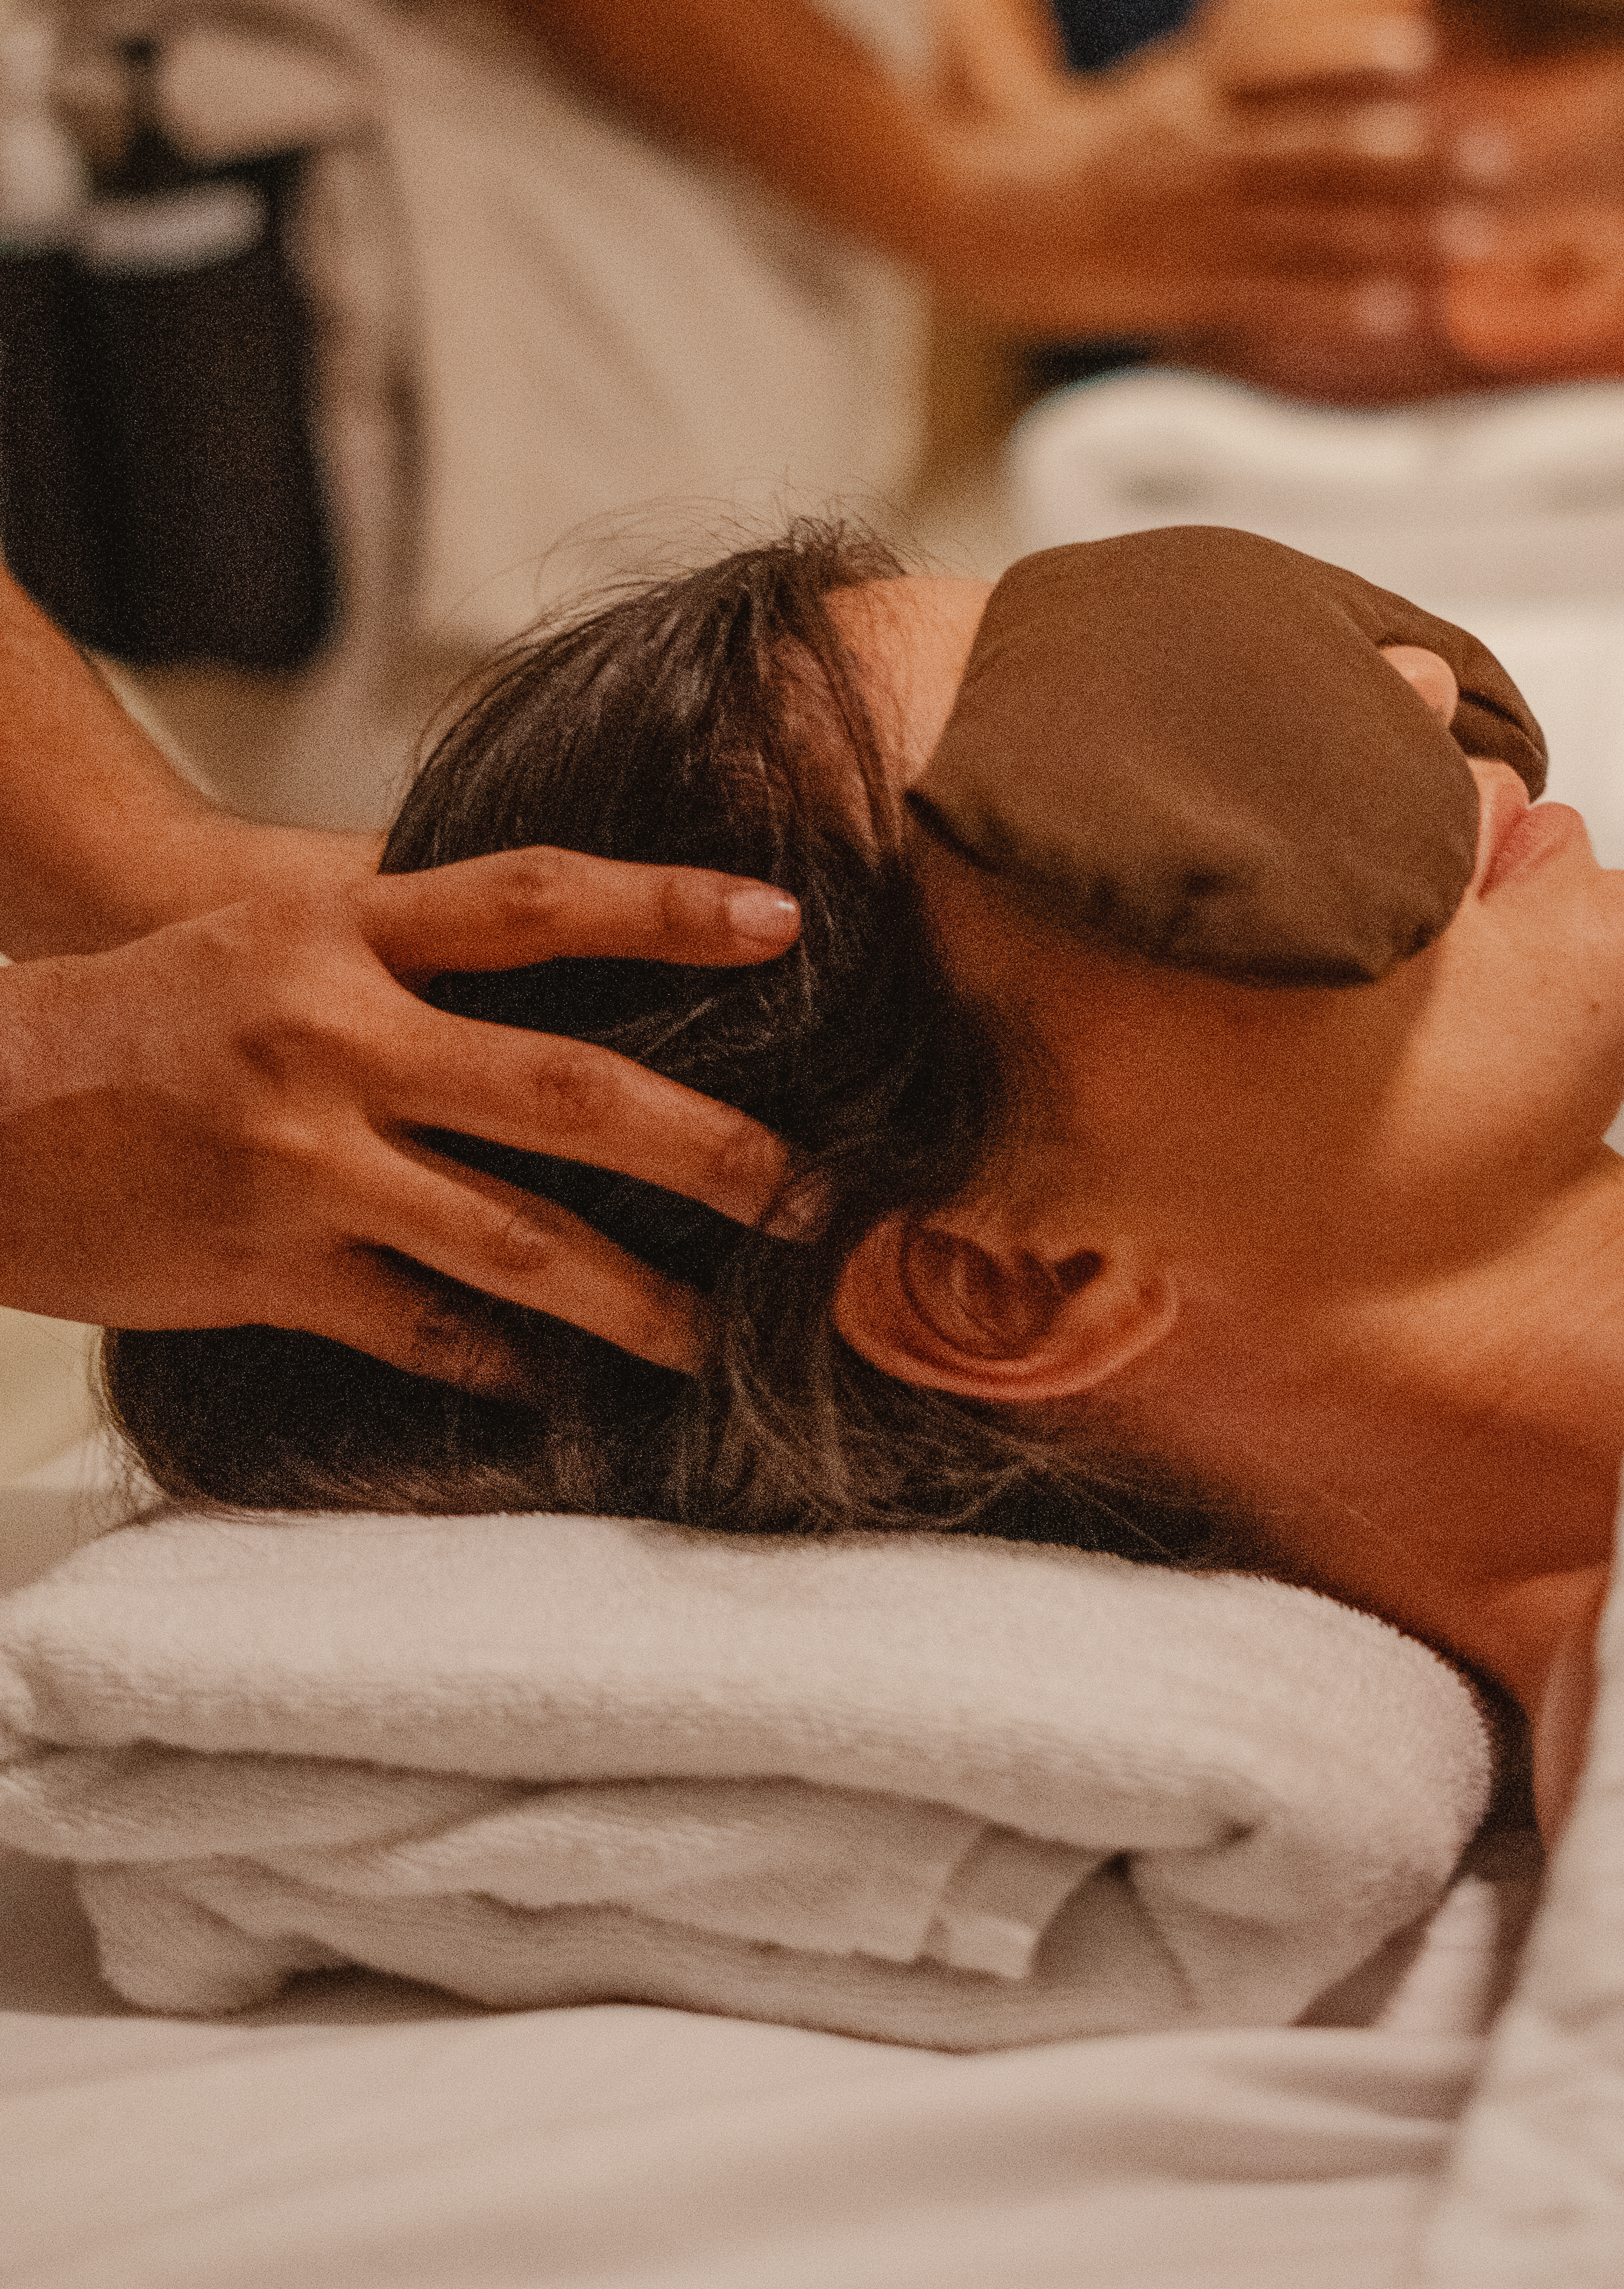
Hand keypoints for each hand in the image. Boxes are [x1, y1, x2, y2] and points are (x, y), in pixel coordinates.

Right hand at [0, 850, 801, 1388]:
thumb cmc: (146, 1001)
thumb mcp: (276, 926)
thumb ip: (412, 927)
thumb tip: (562, 917)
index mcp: (342, 934)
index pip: (534, 902)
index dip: (664, 905)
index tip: (783, 922)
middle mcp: (337, 1040)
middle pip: (566, 1091)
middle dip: (710, 1148)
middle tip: (812, 1197)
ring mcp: (304, 1161)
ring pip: (512, 1238)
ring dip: (632, 1296)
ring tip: (719, 1336)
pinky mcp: (265, 1269)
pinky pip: (417, 1327)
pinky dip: (499, 1360)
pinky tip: (560, 1386)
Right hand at [918, 5, 1463, 358]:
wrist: (970, 213)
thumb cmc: (1075, 156)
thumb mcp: (1150, 93)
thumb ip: (1229, 79)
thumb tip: (1322, 61)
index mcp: (1186, 92)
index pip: (1277, 63)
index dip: (1348, 58)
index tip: (1420, 58)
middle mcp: (1195, 149)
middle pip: (1316, 145)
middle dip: (1411, 153)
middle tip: (1496, 151)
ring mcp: (1186, 221)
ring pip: (1306, 224)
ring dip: (1397, 231)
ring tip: (1475, 235)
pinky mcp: (1175, 286)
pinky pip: (1267, 296)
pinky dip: (1333, 305)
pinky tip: (1395, 312)